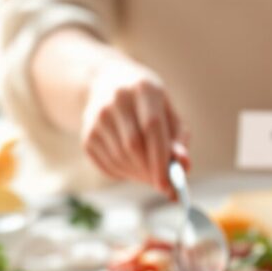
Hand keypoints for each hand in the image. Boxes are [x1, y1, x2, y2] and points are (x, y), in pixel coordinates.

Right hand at [82, 59, 185, 191]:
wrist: (108, 85)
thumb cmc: (148, 104)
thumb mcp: (168, 112)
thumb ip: (179, 139)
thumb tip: (183, 165)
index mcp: (143, 88)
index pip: (151, 126)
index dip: (160, 158)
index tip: (169, 184)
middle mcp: (116, 99)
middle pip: (133, 145)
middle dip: (150, 171)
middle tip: (163, 185)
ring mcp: (97, 117)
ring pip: (119, 158)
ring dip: (138, 174)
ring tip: (150, 173)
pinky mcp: (88, 135)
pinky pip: (108, 165)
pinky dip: (124, 174)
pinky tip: (132, 166)